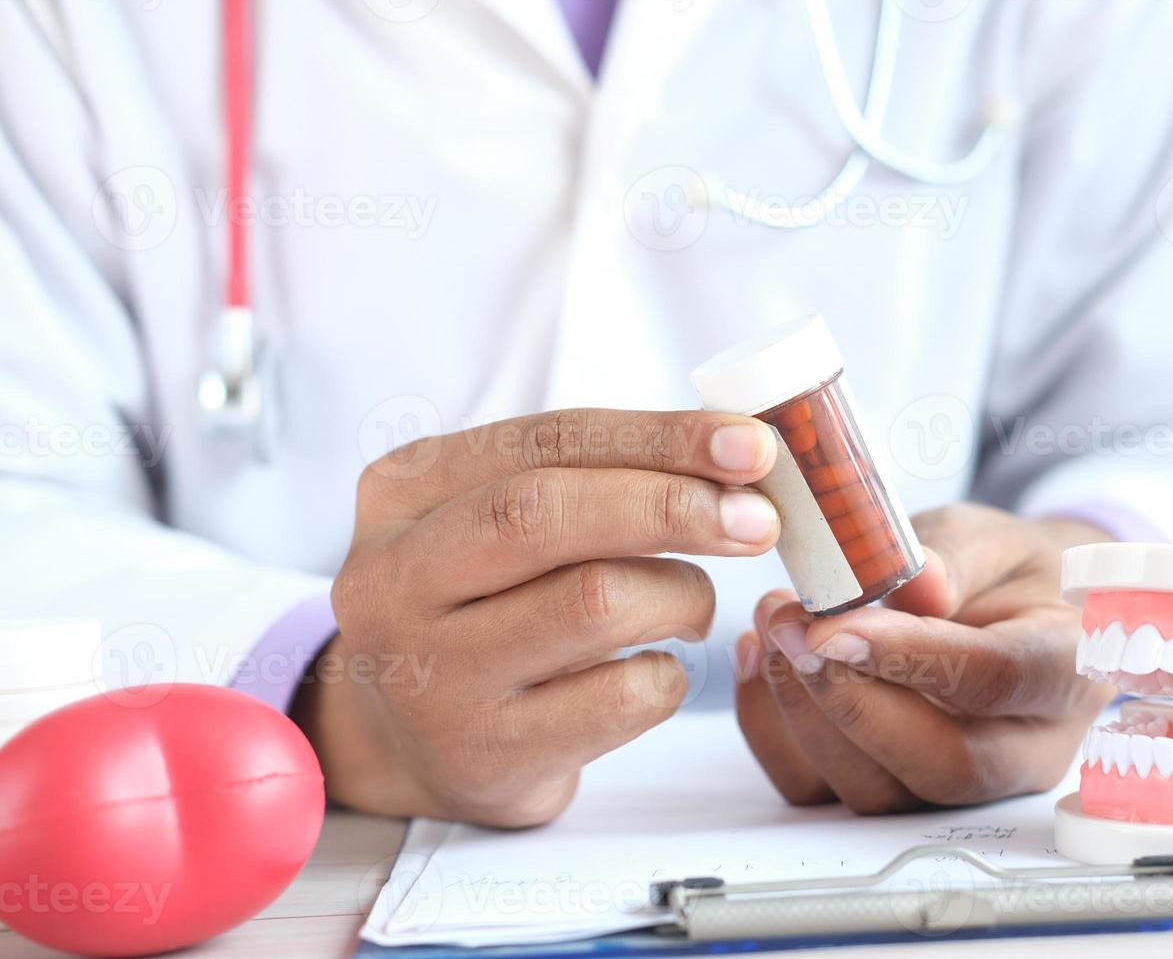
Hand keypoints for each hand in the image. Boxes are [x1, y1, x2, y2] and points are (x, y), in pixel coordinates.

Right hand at [293, 409, 779, 826]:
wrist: (412, 740)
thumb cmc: (485, 604)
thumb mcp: (501, 519)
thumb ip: (595, 474)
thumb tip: (739, 450)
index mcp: (402, 492)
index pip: (545, 441)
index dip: (659, 437)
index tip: (749, 442)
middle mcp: (395, 579)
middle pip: (546, 515)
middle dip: (671, 506)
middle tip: (758, 518)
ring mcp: (434, 674)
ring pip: (595, 602)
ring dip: (682, 594)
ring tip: (693, 604)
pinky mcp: (486, 753)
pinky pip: (622, 697)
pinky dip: (669, 675)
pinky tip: (655, 669)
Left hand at [734, 505, 1114, 813]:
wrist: (1006, 609)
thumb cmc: (1002, 573)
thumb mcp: (990, 538)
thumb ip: (954, 557)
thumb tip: (916, 582)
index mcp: (1066, 672)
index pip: (997, 682)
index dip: (912, 658)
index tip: (839, 626)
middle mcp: (1023, 751)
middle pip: (942, 765)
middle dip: (851, 703)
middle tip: (793, 629)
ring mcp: (956, 785)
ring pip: (877, 791)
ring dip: (803, 713)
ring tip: (773, 624)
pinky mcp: (891, 791)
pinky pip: (820, 790)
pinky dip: (772, 730)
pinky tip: (760, 658)